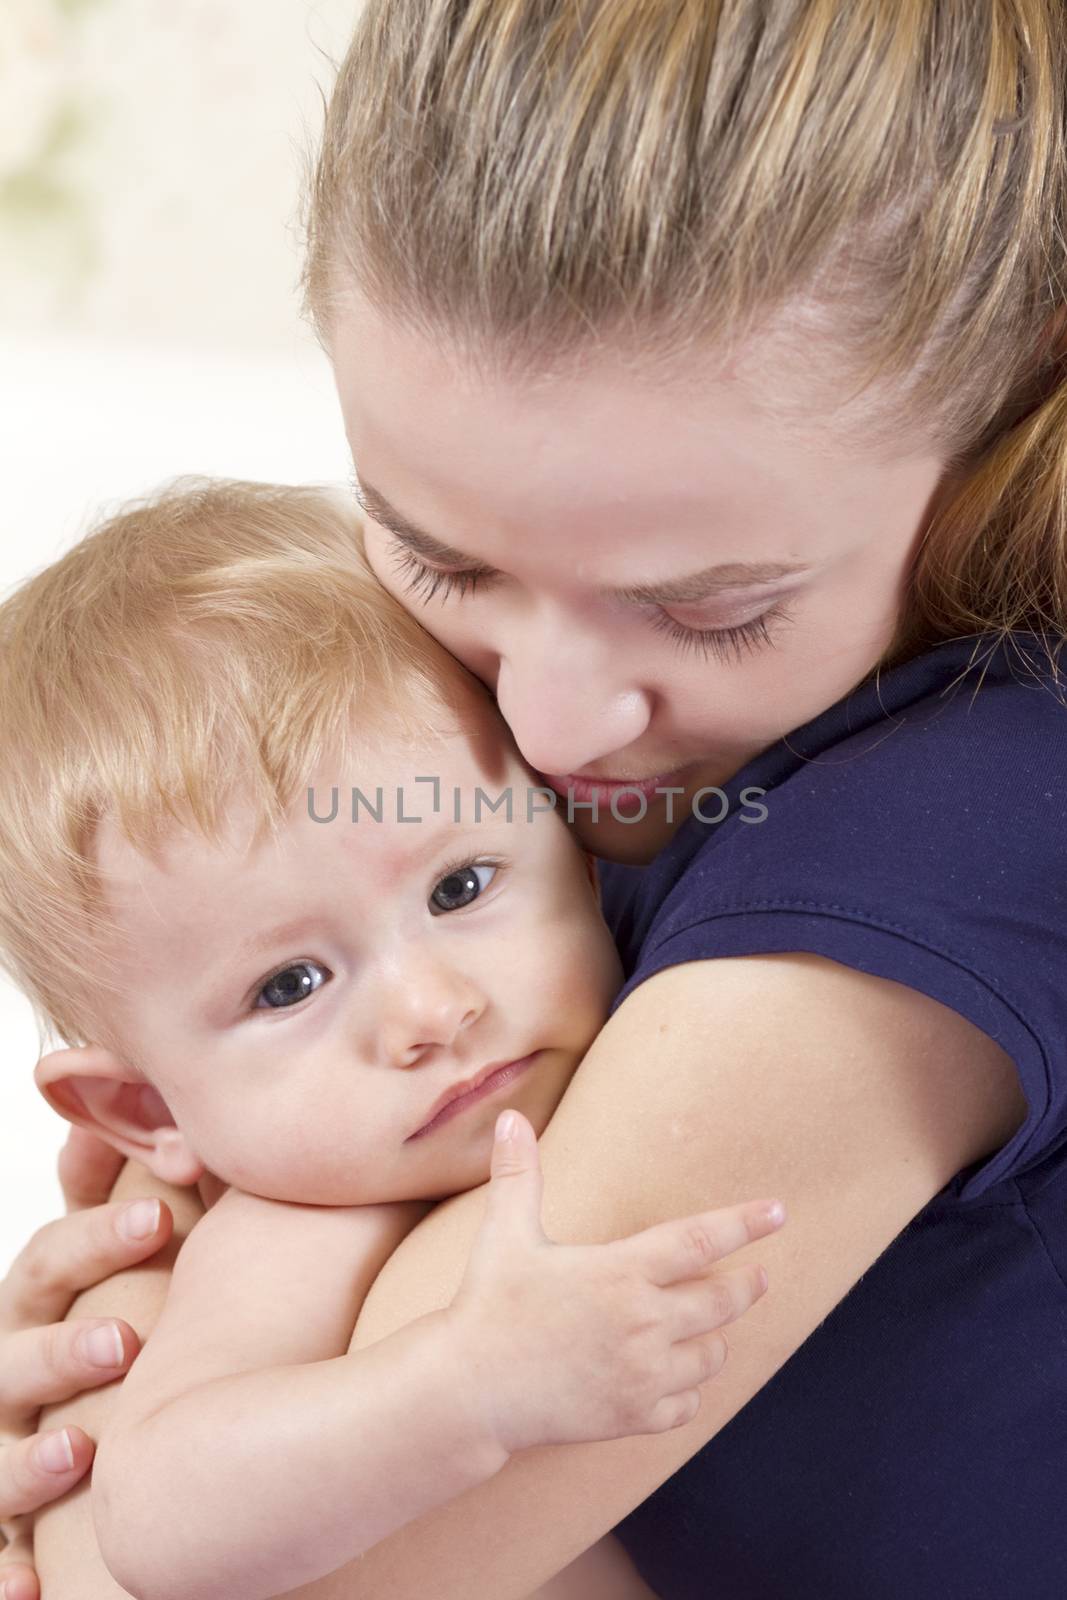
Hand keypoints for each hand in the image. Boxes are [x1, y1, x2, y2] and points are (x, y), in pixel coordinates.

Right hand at [0, 1123, 172, 1599]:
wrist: (119, 1425)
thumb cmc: (127, 1318)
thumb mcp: (121, 1253)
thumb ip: (135, 1187)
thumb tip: (153, 1112)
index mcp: (41, 1304)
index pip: (49, 1262)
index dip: (96, 1238)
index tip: (162, 1218)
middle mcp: (13, 1373)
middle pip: (15, 1357)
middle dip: (63, 1348)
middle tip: (126, 1341)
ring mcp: (9, 1446)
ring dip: (30, 1459)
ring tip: (84, 1449)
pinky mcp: (11, 1527)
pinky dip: (6, 1573)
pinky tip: (29, 1590)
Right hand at [444, 1109, 785, 1458]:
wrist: (471, 1391)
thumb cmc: (489, 1306)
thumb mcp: (506, 1234)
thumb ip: (518, 1176)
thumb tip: (510, 1119)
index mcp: (621, 1271)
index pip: (701, 1240)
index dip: (744, 1223)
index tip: (778, 1212)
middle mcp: (643, 1322)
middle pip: (722, 1300)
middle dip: (746, 1285)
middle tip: (760, 1276)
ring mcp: (643, 1374)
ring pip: (711, 1354)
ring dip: (715, 1339)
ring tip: (711, 1329)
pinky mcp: (634, 1416)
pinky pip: (687, 1404)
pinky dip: (688, 1390)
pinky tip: (676, 1378)